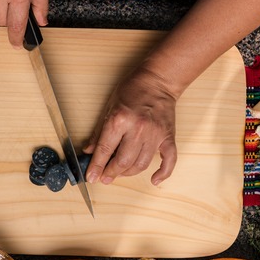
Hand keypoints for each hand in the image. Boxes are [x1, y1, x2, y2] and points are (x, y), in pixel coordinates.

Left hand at [84, 66, 178, 185]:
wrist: (158, 80)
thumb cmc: (133, 90)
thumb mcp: (109, 107)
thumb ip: (100, 131)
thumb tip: (90, 151)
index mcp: (120, 120)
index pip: (105, 150)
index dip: (97, 166)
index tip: (92, 177)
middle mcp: (138, 129)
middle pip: (123, 162)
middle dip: (111, 173)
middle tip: (105, 177)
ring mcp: (155, 134)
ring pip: (141, 164)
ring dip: (129, 173)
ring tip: (120, 173)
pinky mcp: (168, 137)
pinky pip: (169, 160)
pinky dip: (162, 173)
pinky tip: (154, 179)